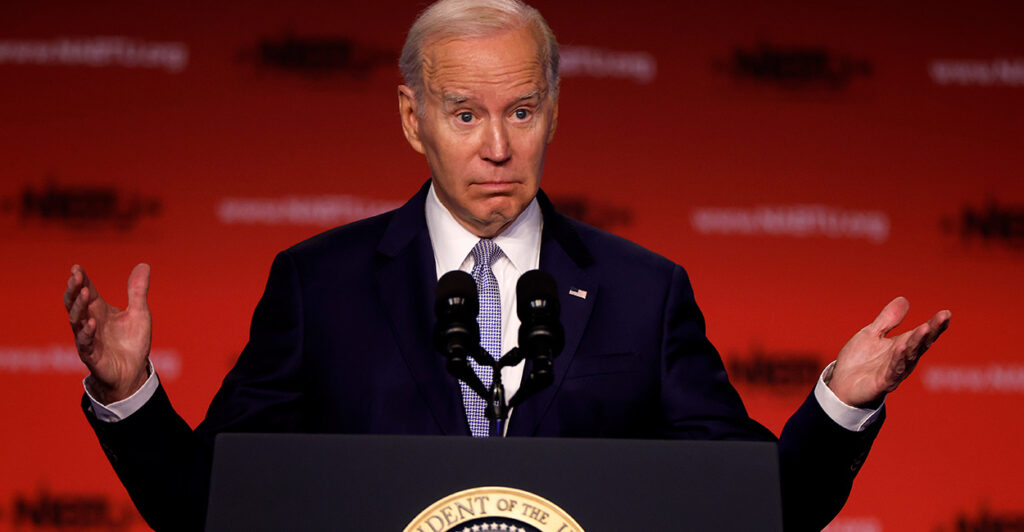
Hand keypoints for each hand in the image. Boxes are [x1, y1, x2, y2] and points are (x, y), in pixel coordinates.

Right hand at [64, 263, 151, 403]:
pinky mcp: (91, 355)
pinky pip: (84, 342)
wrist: (133, 371)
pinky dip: (87, 332)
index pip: (86, 291)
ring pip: (76, 320)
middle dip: (74, 289)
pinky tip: (91, 323)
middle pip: (75, 303)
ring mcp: (87, 338)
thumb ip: (138, 291)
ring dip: (79, 306)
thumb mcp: (139, 313)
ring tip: (83, 293)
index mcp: (99, 310)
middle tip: (76, 276)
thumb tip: (144, 265)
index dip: (81, 280)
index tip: (76, 267)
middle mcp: (89, 322)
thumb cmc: (132, 342)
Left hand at [828, 297, 950, 407]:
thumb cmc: (858, 361)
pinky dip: (898, 359)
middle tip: (943, 317)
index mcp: (902, 346)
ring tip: (925, 328)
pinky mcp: (883, 382)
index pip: (921, 334)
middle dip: (932, 330)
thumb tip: (904, 299)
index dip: (934, 325)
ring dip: (917, 342)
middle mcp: (903, 360)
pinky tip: (901, 347)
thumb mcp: (872, 334)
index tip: (946, 313)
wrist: (840, 386)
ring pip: (909, 355)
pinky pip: (893, 370)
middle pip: (920, 343)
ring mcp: (894, 372)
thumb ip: (887, 320)